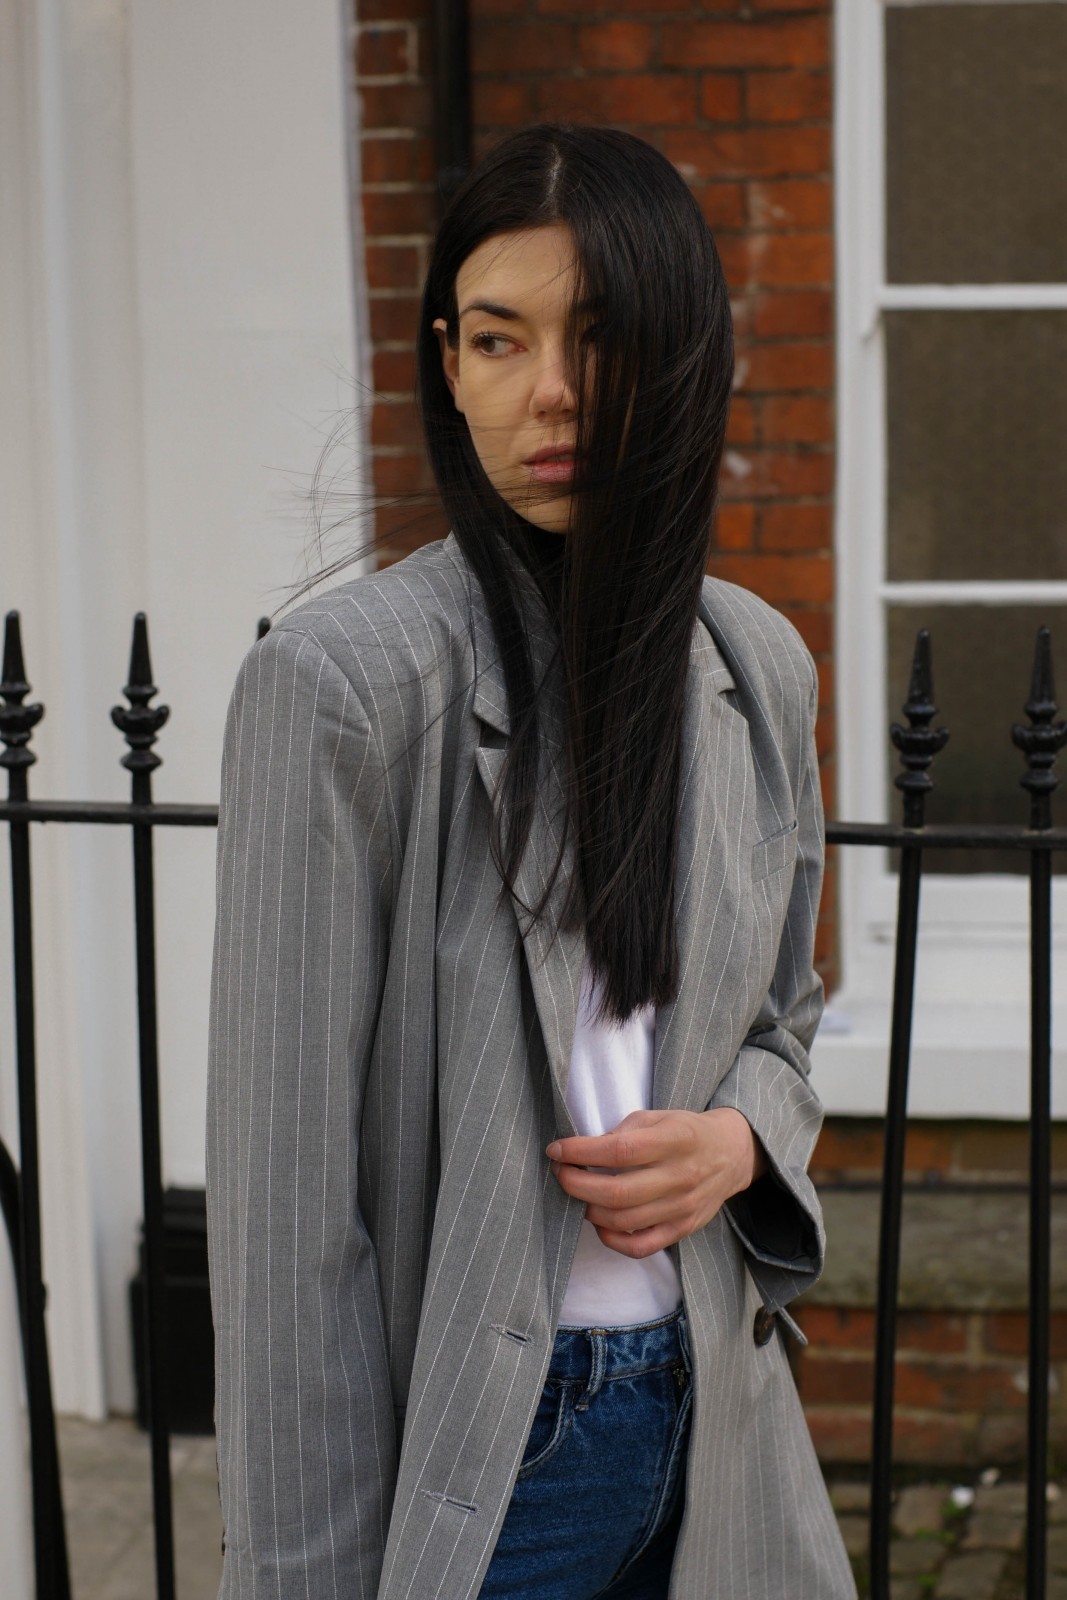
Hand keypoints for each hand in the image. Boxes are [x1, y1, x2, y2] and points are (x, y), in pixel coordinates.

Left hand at [546, 1108, 767, 1258]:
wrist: (731, 1154)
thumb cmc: (686, 1131)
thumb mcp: (658, 1116)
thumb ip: (625, 1131)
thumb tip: (585, 1151)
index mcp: (674, 1141)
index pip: (618, 1151)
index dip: (580, 1152)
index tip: (556, 1149)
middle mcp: (680, 1177)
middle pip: (617, 1192)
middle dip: (575, 1184)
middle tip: (559, 1173)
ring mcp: (682, 1208)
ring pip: (623, 1221)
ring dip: (588, 1209)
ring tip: (578, 1194)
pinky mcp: (682, 1230)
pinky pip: (640, 1247)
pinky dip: (611, 1239)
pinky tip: (599, 1222)